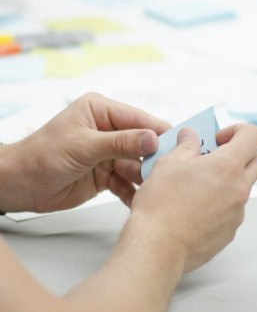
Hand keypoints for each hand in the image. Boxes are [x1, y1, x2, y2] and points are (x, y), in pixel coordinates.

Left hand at [0, 93, 169, 212]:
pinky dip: (133, 192)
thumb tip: (153, 139)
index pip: (139, 120)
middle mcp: (108, 130)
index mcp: (101, 111)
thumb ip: (121, 143)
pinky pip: (127, 182)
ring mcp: (108, 153)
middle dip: (154, 158)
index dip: (160, 132)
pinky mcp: (107, 174)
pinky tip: (140, 200)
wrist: (20, 186)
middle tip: (171, 171)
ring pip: (137, 165)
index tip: (181, 144)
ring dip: (145, 178)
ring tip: (156, 189)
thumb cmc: (41, 156)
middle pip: (142, 144)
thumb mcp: (84, 146)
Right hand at [127, 123, 256, 273]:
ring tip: (196, 186)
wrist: (158, 247)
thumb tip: (190, 136)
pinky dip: (219, 204)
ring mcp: (237, 212)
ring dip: (227, 181)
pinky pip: (232, 210)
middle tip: (212, 159)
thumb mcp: (168, 164)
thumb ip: (185, 146)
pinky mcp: (230, 231)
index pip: (255, 136)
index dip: (239, 131)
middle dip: (239, 155)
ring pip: (242, 188)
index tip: (219, 139)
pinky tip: (193, 209)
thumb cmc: (161, 205)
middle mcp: (239, 189)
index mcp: (228, 166)